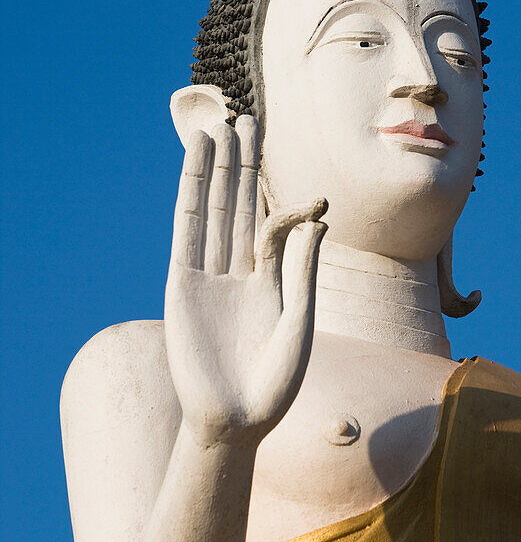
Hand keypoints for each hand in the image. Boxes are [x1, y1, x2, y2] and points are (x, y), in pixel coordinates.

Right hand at [164, 117, 326, 446]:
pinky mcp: (182, 283)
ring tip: (218, 126)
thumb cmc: (276, 384)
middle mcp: (235, 272)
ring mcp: (206, 275)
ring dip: (214, 169)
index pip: (274, 228)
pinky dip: (191, 194)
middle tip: (246, 118)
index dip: (289, 206)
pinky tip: (195, 163)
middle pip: (238, 206)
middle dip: (243, 165)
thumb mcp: (301, 321)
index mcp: (268, 282)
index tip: (315, 199)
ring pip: (211, 209)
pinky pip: (187, 230)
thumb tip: (318, 218)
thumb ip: (304, 269)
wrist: (236, 422)